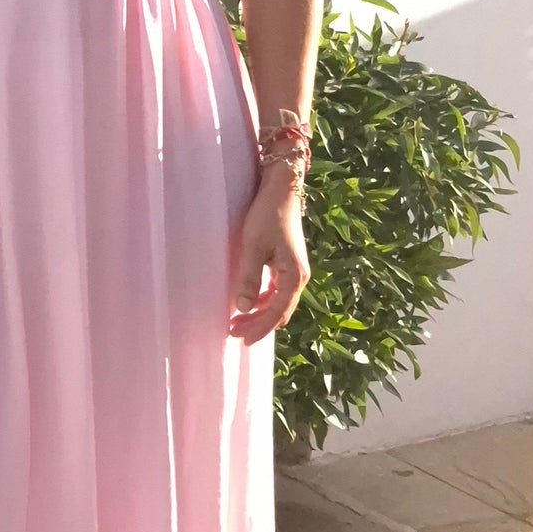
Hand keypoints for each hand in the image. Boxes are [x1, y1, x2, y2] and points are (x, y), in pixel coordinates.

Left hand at [230, 165, 308, 343]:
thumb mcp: (253, 246)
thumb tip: (243, 308)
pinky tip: (248, 302)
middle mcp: (299, 277)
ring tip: (237, 322)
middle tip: (234, 334)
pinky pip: (276, 291)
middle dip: (258, 325)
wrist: (282, 191)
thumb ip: (249, 278)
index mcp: (294, 276)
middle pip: (280, 311)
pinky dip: (262, 301)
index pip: (277, 312)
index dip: (259, 328)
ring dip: (259, 314)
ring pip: (278, 302)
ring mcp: (294, 271)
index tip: (241, 340)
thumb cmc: (267, 216)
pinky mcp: (287, 264)